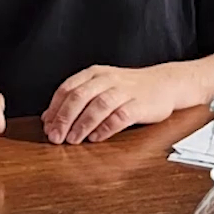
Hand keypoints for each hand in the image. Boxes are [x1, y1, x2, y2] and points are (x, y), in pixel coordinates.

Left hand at [42, 64, 183, 143]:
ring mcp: (124, 91)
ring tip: (73, 140)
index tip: (47, 126)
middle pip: (79, 97)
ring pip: (98, 106)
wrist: (165, 84)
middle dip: (64, 118)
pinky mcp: (140, 104)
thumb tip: (49, 118)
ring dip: (82, 124)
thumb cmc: (128, 89)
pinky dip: (105, 128)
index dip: (55, 109)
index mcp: (94, 73)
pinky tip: (96, 138)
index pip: (67, 89)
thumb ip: (76, 100)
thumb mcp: (99, 87)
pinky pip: (120, 117)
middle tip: (56, 137)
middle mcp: (107, 79)